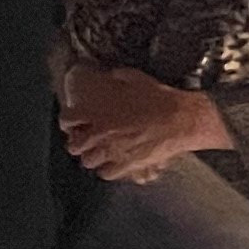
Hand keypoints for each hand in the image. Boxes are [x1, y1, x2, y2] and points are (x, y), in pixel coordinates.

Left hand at [61, 62, 232, 183]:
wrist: (180, 119)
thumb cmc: (160, 98)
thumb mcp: (136, 78)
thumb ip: (118, 77)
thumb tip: (111, 75)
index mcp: (98, 112)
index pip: (68, 120)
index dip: (68, 122)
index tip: (72, 124)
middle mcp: (100, 133)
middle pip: (74, 146)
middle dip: (78, 143)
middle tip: (86, 141)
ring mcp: (112, 151)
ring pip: (88, 161)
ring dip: (93, 157)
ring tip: (100, 154)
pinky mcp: (126, 164)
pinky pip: (107, 173)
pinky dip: (108, 170)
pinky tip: (114, 164)